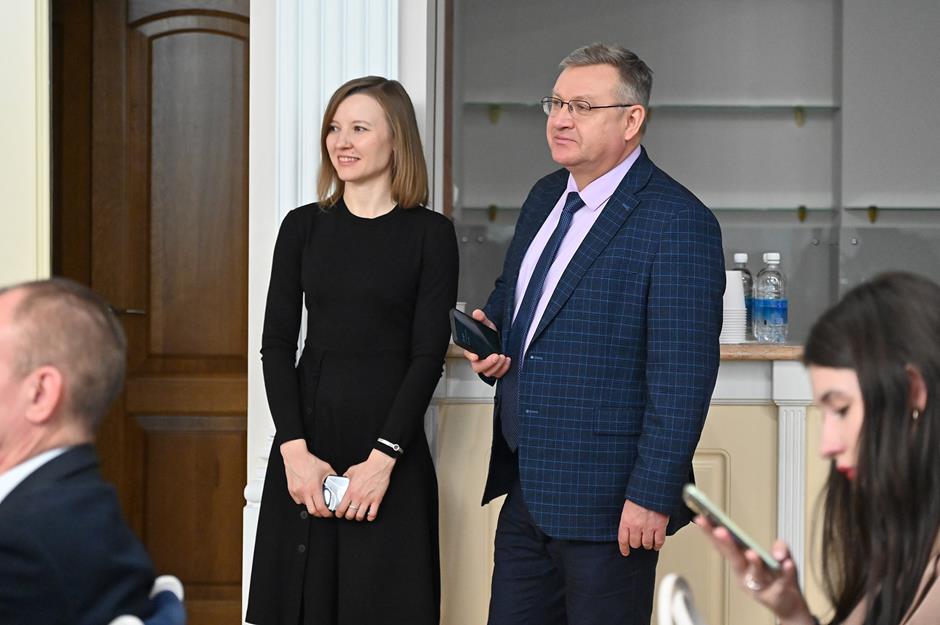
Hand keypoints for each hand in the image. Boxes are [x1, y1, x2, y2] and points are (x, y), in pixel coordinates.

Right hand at [280, 439, 335, 517]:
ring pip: (305, 506)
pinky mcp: (292, 491)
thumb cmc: (309, 461)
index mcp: (314, 487)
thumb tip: (338, 482)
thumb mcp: (326, 468)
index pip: (321, 507)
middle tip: (323, 511)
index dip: (326, 513)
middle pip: (312, 511)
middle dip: (319, 514)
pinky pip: (298, 500)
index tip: (329, 513)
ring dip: (312, 506)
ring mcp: (297, 492)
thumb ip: (333, 477)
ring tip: (316, 501)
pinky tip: (308, 495)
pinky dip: (304, 500)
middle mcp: (305, 491)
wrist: (295, 457)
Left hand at [337, 449, 395, 521]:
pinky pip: (372, 514)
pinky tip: (368, 515)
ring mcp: (368, 500)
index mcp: (350, 491)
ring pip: (360, 516)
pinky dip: (370, 517)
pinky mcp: (377, 500)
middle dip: (348, 516)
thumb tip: (342, 481)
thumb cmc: (366, 467)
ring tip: (358, 515)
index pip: (341, 508)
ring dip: (358, 517)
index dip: (338, 513)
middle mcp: (358, 497)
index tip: (339, 513)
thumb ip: (345, 478)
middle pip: (350, 515)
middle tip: (348, 514)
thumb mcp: (351, 471)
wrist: (378, 465)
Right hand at [462, 309, 510, 378]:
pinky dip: (503, 369)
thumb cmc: (490, 335)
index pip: (467, 354)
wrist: (500, 341)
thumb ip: (481, 318)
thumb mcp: (486, 324)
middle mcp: (478, 360)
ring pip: (488, 373)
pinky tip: (507, 360)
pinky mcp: (495, 370)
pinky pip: (498, 374)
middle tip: (495, 356)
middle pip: (478, 367)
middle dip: (487, 363)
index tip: (475, 356)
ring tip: (503, 356)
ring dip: (497, 366)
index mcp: (472, 349)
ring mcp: (486, 367)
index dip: (470, 356)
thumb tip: (477, 313)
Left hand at [618, 499, 668, 555]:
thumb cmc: (639, 495)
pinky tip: (656, 545)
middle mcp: (636, 526)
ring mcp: (648, 527)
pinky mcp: (660, 527)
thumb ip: (627, 519)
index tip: (625, 552)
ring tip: (648, 542)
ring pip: (646, 544)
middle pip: (635, 544)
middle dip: (637, 543)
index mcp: (626, 521)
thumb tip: (627, 528)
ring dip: (647, 545)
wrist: (652, 489)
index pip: (623, 540)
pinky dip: (658, 545)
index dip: (624, 548)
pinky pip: (659, 542)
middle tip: (639, 541)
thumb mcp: (628, 507)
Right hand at [694, 516, 814, 624]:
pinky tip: (787, 563)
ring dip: (753, 563)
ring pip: (755, 573)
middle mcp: (746, 573)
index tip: (701, 518)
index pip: (723, 545)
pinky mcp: (779, 592)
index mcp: (741, 561)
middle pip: (735, 557)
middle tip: (719, 531)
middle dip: (727, 544)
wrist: (789, 605)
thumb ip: (780, 547)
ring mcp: (761, 584)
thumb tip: (778, 552)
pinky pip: (783, 581)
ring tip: (752, 553)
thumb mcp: (779, 556)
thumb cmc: (777, 578)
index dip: (711, 532)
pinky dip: (786, 572)